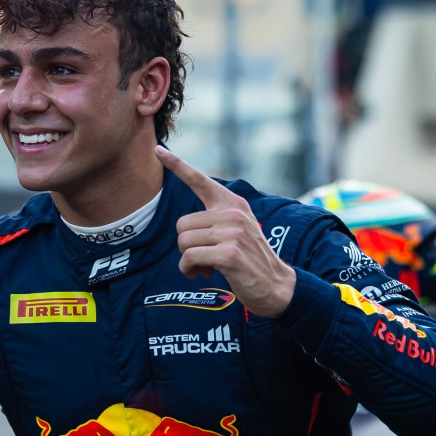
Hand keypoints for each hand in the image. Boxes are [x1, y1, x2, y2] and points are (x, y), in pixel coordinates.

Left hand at [156, 147, 296, 317]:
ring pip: (183, 242)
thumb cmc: (250, 259)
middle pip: (182, 224)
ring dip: (188, 260)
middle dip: (186, 245)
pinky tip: (204, 273)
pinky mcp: (228, 254)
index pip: (200, 180)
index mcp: (233, 204)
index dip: (177, 165)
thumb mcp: (237, 230)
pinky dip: (189, 270)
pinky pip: (189, 258)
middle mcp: (232, 213)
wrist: (277, 285)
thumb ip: (216, 219)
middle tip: (204, 256)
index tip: (158, 150)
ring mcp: (232, 233)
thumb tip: (183, 228)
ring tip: (205, 266)